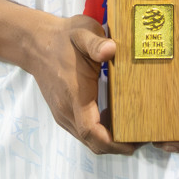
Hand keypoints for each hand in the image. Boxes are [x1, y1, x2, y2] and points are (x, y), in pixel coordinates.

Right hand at [24, 15, 137, 155]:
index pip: (91, 132)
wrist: (36, 43)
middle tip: (142, 135)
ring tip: (132, 127)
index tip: (134, 142)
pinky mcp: (63, 112)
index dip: (113, 143)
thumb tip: (111, 49)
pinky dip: (100, 131)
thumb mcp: (82, 33)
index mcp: (74, 96)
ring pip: (87, 139)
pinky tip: (113, 117)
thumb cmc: (63, 38)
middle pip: (92, 142)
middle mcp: (66, 111)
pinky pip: (83, 130)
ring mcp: (63, 114)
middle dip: (117, 145)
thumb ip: (96, 43)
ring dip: (109, 139)